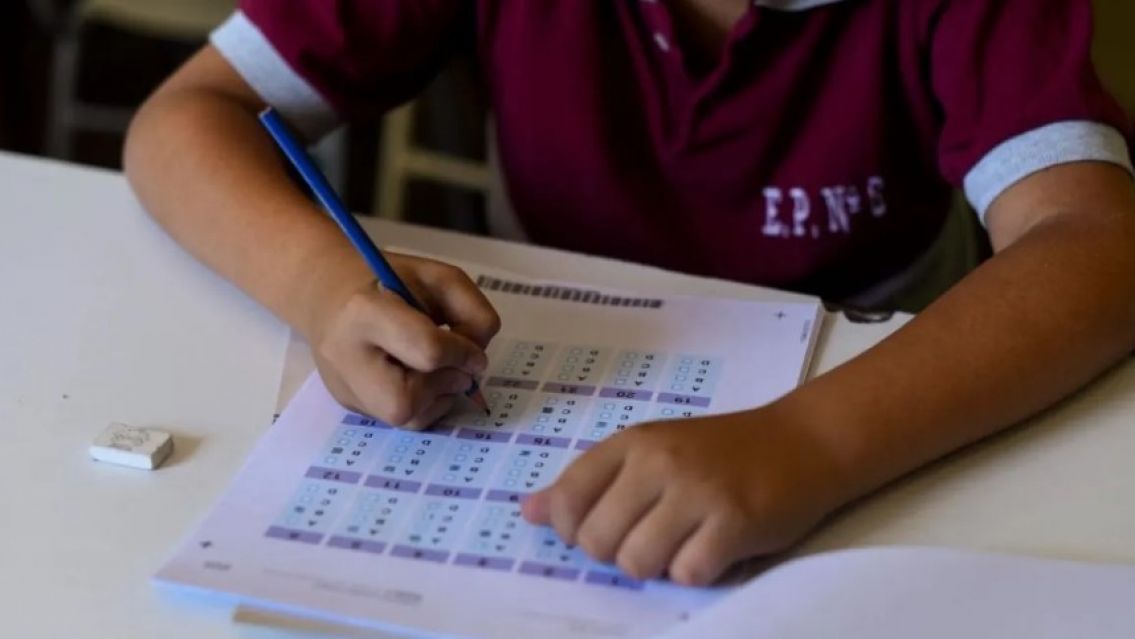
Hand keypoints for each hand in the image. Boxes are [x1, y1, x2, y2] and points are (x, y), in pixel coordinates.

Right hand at [306, 253, 500, 429]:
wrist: (328, 293)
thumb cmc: (388, 280)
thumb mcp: (438, 278)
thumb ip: (471, 313)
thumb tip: (476, 362)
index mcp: (364, 312)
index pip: (427, 350)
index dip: (463, 354)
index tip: (475, 352)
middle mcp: (346, 357)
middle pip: (405, 401)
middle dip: (442, 386)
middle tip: (455, 368)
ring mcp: (345, 387)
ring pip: (405, 419)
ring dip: (437, 397)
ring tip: (436, 369)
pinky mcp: (350, 405)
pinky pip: (401, 422)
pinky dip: (426, 406)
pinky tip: (423, 380)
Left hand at [521, 407, 845, 585]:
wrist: (802, 442)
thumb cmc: (720, 452)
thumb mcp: (650, 452)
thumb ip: (591, 482)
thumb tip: (529, 512)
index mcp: (632, 443)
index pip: (569, 499)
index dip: (575, 531)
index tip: (604, 529)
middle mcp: (659, 461)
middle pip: (598, 542)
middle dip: (619, 554)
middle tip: (653, 537)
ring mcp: (697, 491)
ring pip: (637, 563)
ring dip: (658, 566)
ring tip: (683, 542)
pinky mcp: (734, 522)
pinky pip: (687, 575)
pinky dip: (697, 572)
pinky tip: (714, 548)